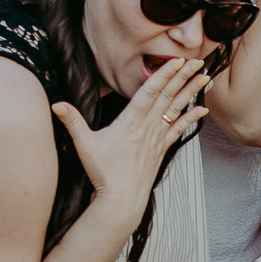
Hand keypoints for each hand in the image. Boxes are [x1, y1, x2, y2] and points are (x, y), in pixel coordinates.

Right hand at [52, 57, 207, 220]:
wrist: (122, 200)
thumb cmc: (104, 174)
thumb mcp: (84, 145)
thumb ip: (72, 122)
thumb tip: (56, 104)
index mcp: (131, 121)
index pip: (150, 91)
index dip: (165, 74)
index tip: (178, 60)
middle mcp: (148, 127)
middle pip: (168, 96)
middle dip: (183, 77)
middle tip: (198, 61)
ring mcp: (157, 138)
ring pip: (177, 109)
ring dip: (190, 92)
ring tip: (204, 77)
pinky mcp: (160, 149)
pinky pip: (179, 129)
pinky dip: (191, 118)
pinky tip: (202, 109)